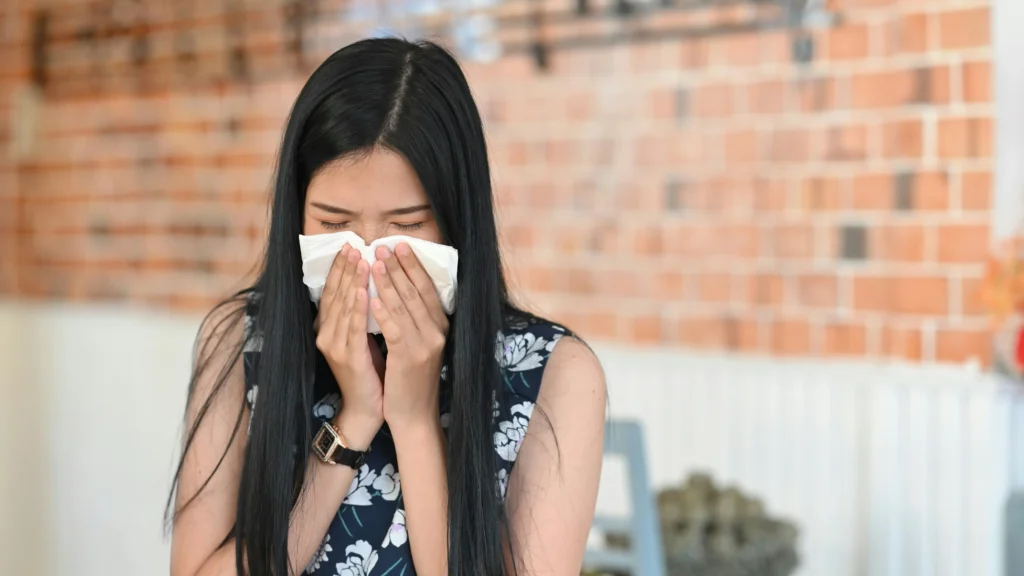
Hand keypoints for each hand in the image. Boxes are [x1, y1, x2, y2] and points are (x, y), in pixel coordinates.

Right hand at [314, 244, 384, 447]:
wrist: (367, 409)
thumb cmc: (370, 371)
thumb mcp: (364, 338)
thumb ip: (362, 314)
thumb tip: (372, 283)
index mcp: (329, 328)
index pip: (333, 291)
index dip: (340, 268)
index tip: (350, 245)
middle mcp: (326, 334)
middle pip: (336, 294)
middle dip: (346, 268)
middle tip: (355, 244)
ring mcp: (334, 346)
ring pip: (344, 307)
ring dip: (352, 281)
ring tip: (361, 259)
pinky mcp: (348, 357)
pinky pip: (354, 328)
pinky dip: (359, 308)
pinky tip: (364, 291)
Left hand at [369, 243, 448, 429]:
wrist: (414, 415)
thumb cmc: (411, 379)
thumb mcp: (419, 344)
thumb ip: (414, 320)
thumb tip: (399, 288)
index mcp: (440, 326)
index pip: (427, 288)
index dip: (413, 265)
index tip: (400, 245)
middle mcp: (437, 332)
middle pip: (416, 291)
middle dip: (398, 266)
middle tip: (384, 245)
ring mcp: (425, 344)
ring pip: (404, 305)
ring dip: (387, 281)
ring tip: (374, 261)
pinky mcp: (409, 357)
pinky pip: (394, 328)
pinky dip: (382, 311)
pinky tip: (371, 296)